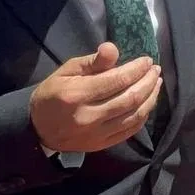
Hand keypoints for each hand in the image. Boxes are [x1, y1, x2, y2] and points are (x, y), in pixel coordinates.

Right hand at [29, 43, 162, 152]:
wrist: (37, 130)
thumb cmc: (53, 94)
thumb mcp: (66, 72)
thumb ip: (92, 61)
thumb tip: (113, 48)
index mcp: (77, 95)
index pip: (117, 80)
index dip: (137, 69)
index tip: (147, 60)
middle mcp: (88, 117)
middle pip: (130, 98)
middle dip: (148, 81)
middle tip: (155, 70)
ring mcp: (96, 134)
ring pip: (135, 115)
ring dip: (151, 97)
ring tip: (156, 83)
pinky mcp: (101, 145)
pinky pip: (130, 130)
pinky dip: (143, 115)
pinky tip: (148, 102)